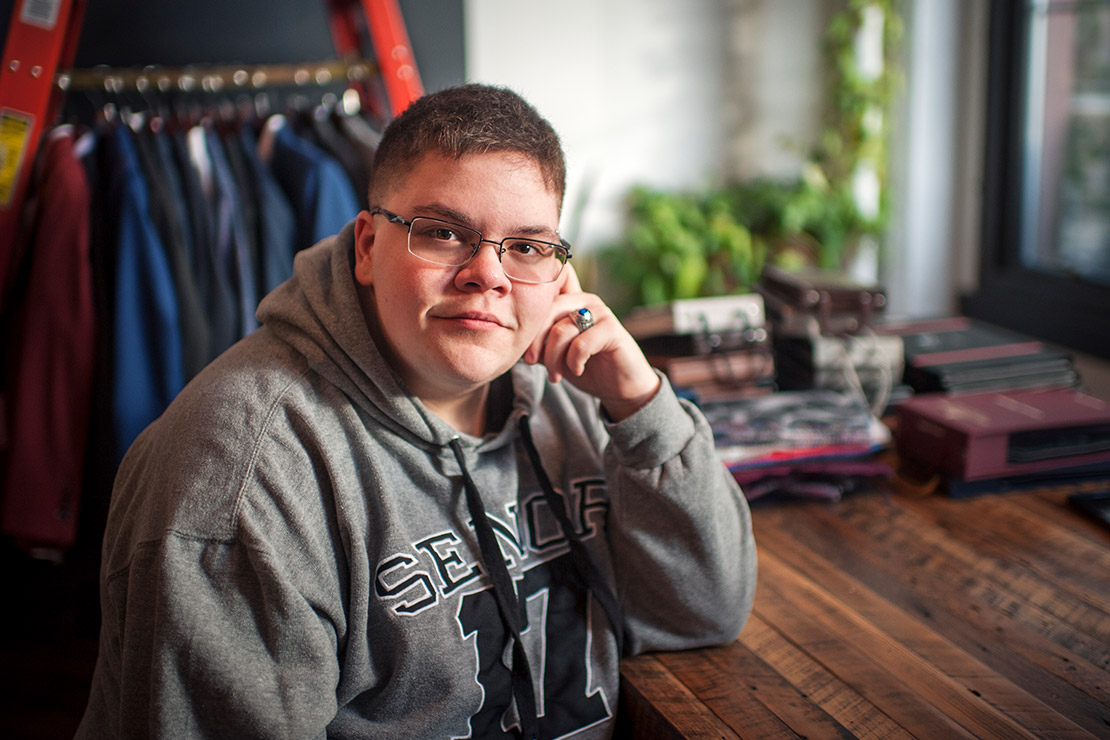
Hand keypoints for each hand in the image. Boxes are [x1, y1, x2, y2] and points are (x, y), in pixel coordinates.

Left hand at [523, 265, 660, 420]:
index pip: (542, 296)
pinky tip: (577, 371)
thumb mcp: (556, 354)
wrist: (621, 387)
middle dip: (535, 341)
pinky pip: (581, 344)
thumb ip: (540, 343)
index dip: (529, 320)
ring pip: (561, 330)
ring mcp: (600, 312)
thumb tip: (515, 341)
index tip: (526, 350)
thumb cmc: (588, 367)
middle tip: (532, 363)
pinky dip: (573, 361)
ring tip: (556, 376)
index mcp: (571, 301)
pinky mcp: (612, 329)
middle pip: (547, 311)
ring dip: (553, 358)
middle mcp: (586, 301)